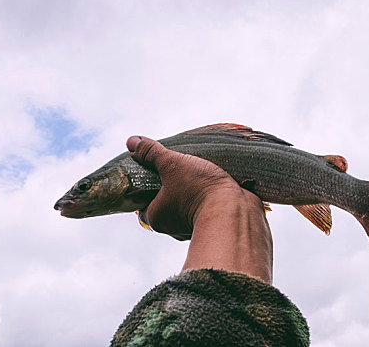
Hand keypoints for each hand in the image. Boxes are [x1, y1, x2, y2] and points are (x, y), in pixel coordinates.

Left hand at [127, 136, 272, 282]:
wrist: (237, 211)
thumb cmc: (200, 191)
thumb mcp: (172, 165)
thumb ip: (152, 153)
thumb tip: (131, 142)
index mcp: (156, 217)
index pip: (142, 199)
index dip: (148, 181)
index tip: (157, 166)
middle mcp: (172, 226)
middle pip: (166, 198)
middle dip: (173, 182)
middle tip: (181, 165)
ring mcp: (193, 226)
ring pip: (187, 202)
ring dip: (193, 188)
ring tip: (200, 170)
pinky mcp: (214, 222)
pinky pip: (206, 206)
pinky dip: (209, 195)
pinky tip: (214, 181)